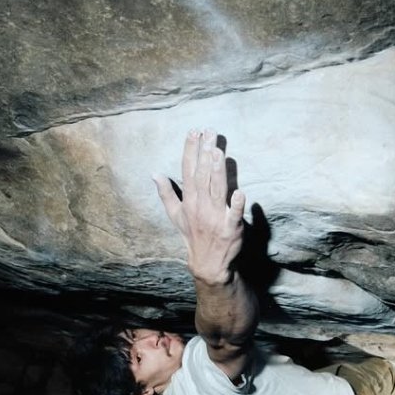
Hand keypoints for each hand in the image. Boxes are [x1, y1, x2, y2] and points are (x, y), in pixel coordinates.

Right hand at [153, 128, 246, 284]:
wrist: (208, 263)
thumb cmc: (193, 235)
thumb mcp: (175, 215)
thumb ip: (166, 193)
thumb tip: (154, 174)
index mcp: (189, 201)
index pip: (188, 170)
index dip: (190, 150)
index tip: (193, 131)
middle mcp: (200, 206)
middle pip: (202, 176)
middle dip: (205, 153)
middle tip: (210, 132)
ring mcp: (215, 217)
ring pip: (216, 190)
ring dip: (217, 171)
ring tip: (218, 151)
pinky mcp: (231, 228)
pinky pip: (234, 215)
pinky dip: (237, 205)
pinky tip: (241, 192)